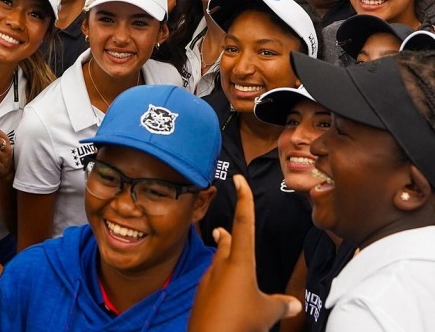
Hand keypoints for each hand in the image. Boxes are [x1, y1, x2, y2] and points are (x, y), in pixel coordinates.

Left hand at [188, 175, 301, 331]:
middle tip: (224, 226)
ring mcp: (208, 280)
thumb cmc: (239, 323)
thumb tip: (295, 305)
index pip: (244, 223)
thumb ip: (280, 305)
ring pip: (218, 261)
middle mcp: (222, 266)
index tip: (238, 179)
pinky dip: (220, 280)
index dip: (244, 199)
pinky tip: (224, 290)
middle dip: (229, 233)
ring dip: (223, 255)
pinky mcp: (201, 296)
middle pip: (227, 241)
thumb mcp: (266, 313)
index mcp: (240, 262)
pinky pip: (212, 282)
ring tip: (223, 243)